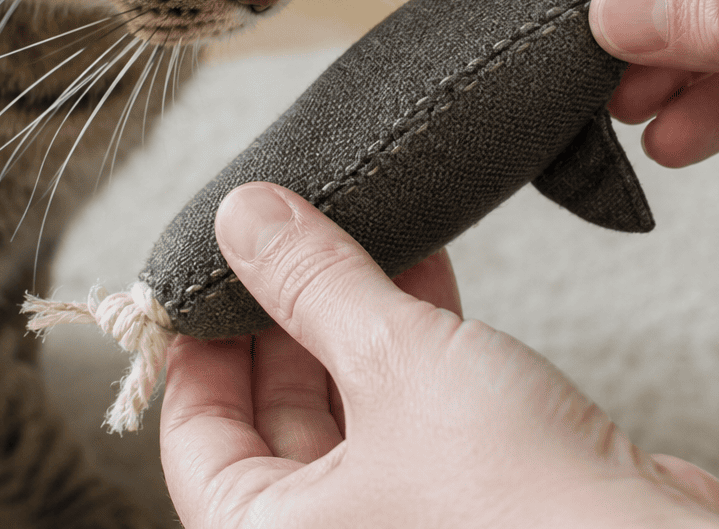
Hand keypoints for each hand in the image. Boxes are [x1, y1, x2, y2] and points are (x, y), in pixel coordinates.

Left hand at [159, 181, 718, 528]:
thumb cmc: (522, 506)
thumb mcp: (396, 362)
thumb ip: (317, 284)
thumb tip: (246, 220)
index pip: (196, 432)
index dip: (200, 338)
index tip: (213, 263)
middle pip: (274, 414)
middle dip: (289, 312)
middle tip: (288, 229)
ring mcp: (404, 518)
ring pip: (352, 405)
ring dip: (356, 314)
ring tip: (359, 229)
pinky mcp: (470, 494)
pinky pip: (414, 408)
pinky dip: (413, 342)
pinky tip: (423, 271)